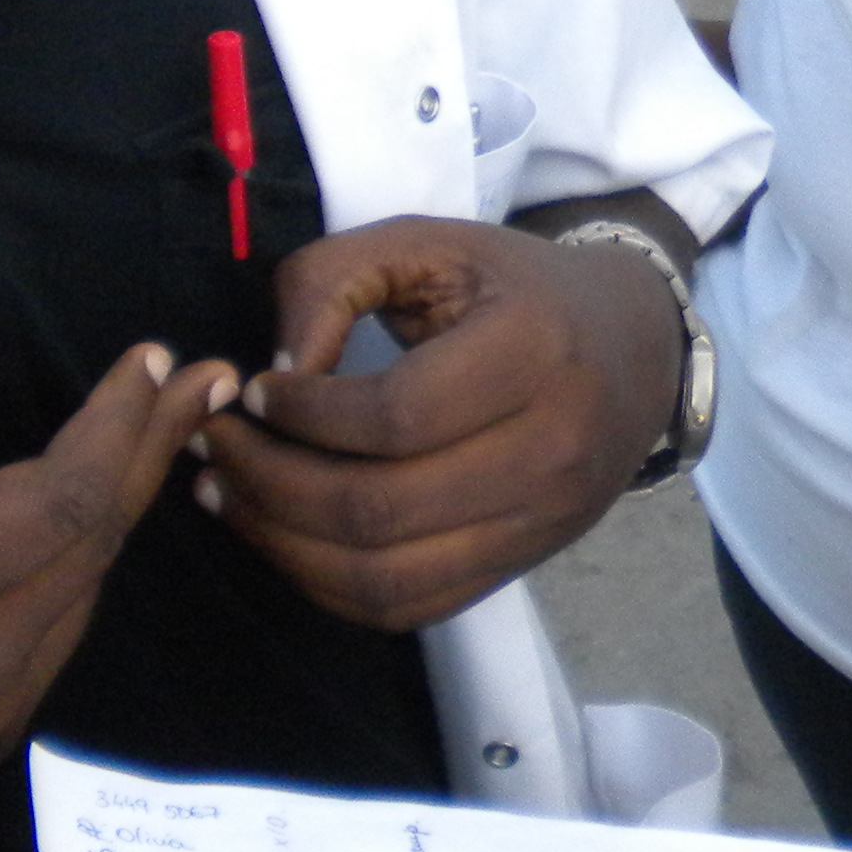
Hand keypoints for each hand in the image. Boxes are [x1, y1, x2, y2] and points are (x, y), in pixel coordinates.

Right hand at [0, 307, 226, 851]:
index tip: (154, 358)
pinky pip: (56, 640)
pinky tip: (59, 515)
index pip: (63, 493)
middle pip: (95, 539)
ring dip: (114, 508)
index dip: (119, 421)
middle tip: (201, 381)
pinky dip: (68, 571)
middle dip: (151, 448)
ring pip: (86, 592)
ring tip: (146, 430)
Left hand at [193, 214, 681, 630]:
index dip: (301, 414)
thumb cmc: (519, 289)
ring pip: (383, 576)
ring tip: (229, 494)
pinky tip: (285, 537)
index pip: (393, 417)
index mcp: (535, 351)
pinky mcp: (523, 563)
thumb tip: (275, 376)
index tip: (254, 390)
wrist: (636, 350)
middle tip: (215, 446)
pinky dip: (327, 585)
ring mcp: (542, 522)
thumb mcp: (431, 242)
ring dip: (282, 545)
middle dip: (269, 483)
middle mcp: (551, 450)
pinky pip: (407, 608)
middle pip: (377, 509)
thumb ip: (333, 279)